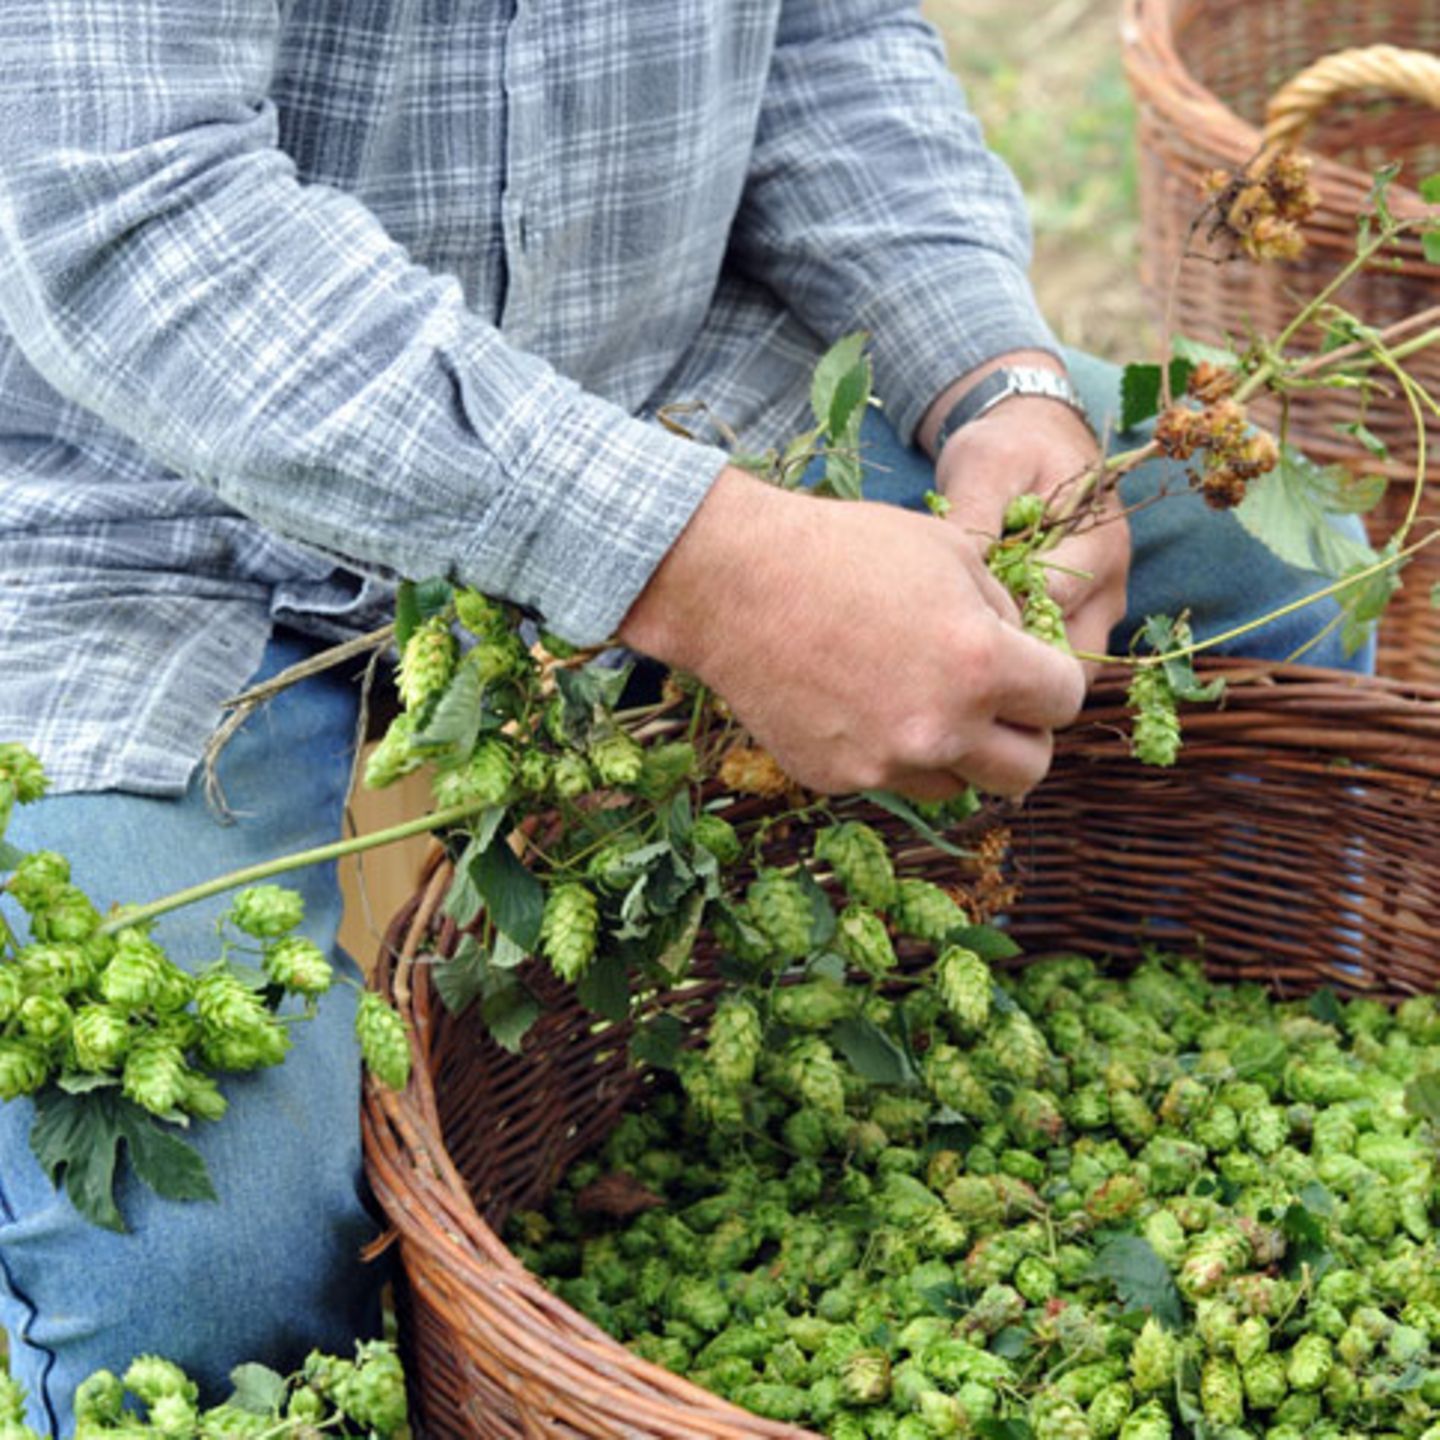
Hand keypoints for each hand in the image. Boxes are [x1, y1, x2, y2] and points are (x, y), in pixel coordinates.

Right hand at [618, 465, 1086, 799]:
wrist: (733, 583)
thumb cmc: (844, 549)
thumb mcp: (949, 550)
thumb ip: (1002, 610)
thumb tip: (1023, 650)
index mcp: (983, 665)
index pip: (1065, 702)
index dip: (1053, 680)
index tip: (1031, 669)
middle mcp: (941, 729)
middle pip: (1028, 772)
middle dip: (1024, 738)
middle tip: (997, 706)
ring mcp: (885, 763)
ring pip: (959, 785)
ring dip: (956, 752)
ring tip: (918, 699)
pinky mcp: (837, 779)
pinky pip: (890, 779)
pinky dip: (890, 751)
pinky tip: (859, 700)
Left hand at [934, 394, 1129, 670]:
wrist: (1036, 441)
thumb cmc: (1009, 449)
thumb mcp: (985, 462)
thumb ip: (975, 512)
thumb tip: (957, 572)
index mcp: (1099, 542)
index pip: (1052, 601)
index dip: (996, 614)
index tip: (943, 613)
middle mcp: (1110, 587)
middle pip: (1069, 657)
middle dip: (1010, 662)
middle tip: (946, 654)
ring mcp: (1099, 614)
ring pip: (1066, 675)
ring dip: (1016, 675)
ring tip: (957, 662)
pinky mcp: (1079, 627)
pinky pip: (1056, 671)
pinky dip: (1019, 673)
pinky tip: (971, 659)